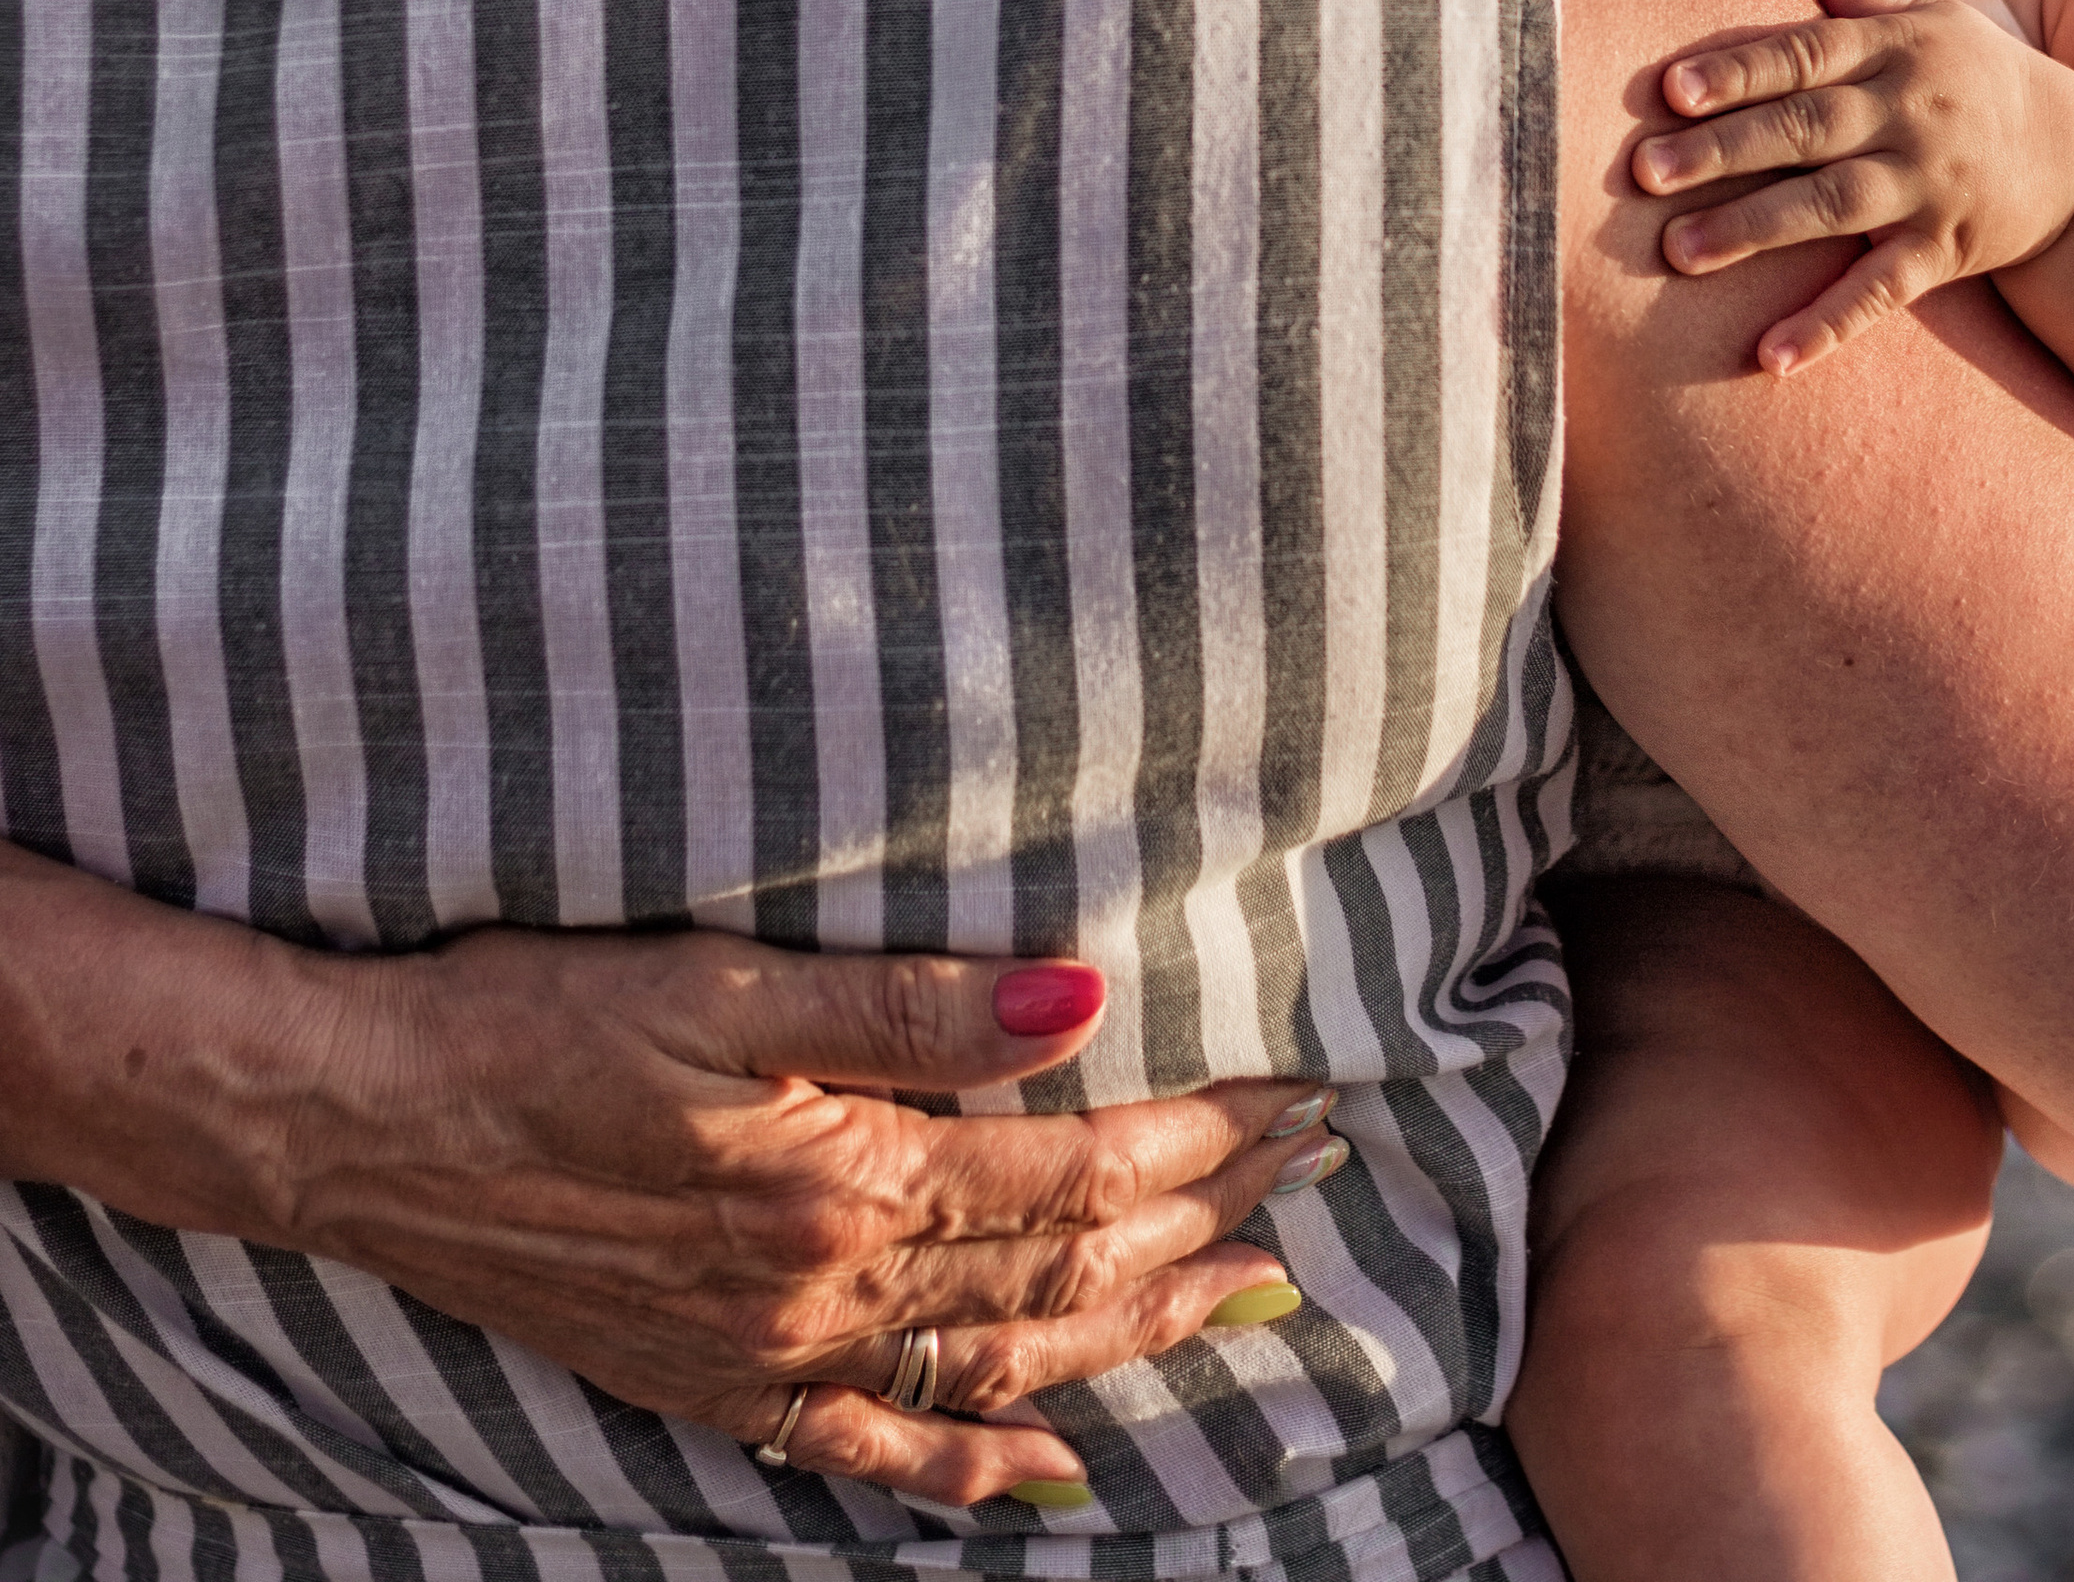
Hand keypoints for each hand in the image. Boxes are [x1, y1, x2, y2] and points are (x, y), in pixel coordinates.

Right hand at [258, 926, 1337, 1509]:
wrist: (373, 1125)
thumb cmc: (539, 1021)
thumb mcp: (724, 984)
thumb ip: (907, 1002)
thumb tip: (1078, 991)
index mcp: (844, 1179)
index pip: (1076, 1170)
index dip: (1199, 1139)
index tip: (1296, 1098)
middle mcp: (826, 1291)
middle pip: (1061, 1271)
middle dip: (1203, 1222)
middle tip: (1310, 1173)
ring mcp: (774, 1356)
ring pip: (997, 1369)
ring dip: (1131, 1336)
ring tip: (1240, 1299)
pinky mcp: (717, 1387)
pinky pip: (870, 1455)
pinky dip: (970, 1477)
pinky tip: (1048, 1479)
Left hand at [1636, 0, 2073, 370]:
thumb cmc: (1972, 75)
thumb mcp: (1923, 16)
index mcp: (1892, 48)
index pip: (1803, 56)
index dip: (1739, 71)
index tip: (1671, 89)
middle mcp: (1908, 113)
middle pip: (1805, 130)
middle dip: (1723, 152)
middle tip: (1643, 174)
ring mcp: (1929, 186)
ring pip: (1833, 208)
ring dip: (1755, 232)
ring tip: (1679, 254)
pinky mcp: (1946, 251)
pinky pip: (1883, 291)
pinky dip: (1829, 324)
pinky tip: (1772, 356)